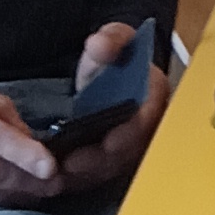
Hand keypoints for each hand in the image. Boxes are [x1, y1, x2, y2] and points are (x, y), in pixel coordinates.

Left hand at [50, 20, 169, 195]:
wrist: (106, 74)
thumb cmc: (113, 57)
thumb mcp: (112, 38)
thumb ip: (110, 39)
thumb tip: (101, 45)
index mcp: (155, 94)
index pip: (150, 118)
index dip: (131, 133)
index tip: (108, 141)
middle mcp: (149, 123)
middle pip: (130, 151)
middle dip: (102, 161)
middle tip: (72, 164)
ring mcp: (132, 143)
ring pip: (114, 166)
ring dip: (88, 172)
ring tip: (60, 172)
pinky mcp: (114, 157)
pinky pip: (101, 172)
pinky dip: (81, 175)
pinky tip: (59, 175)